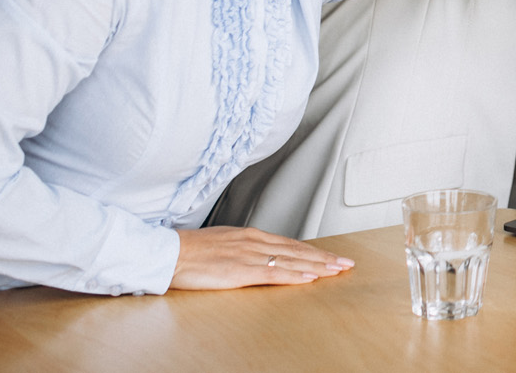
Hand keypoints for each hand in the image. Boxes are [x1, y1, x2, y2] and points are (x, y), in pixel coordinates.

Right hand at [170, 226, 353, 290]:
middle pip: (298, 251)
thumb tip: (260, 257)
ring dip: (318, 267)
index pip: (291, 244)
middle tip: (346, 264)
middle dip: (324, 258)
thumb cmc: (191, 250)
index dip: (314, 251)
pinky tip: (310, 279)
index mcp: (251, 236)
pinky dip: (295, 276)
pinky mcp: (240, 271)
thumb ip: (245, 250)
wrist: (169, 253)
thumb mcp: (224, 243)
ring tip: (337, 271)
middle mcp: (255, 243)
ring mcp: (249, 256)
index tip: (332, 256)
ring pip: (292, 261)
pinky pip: (273, 274)